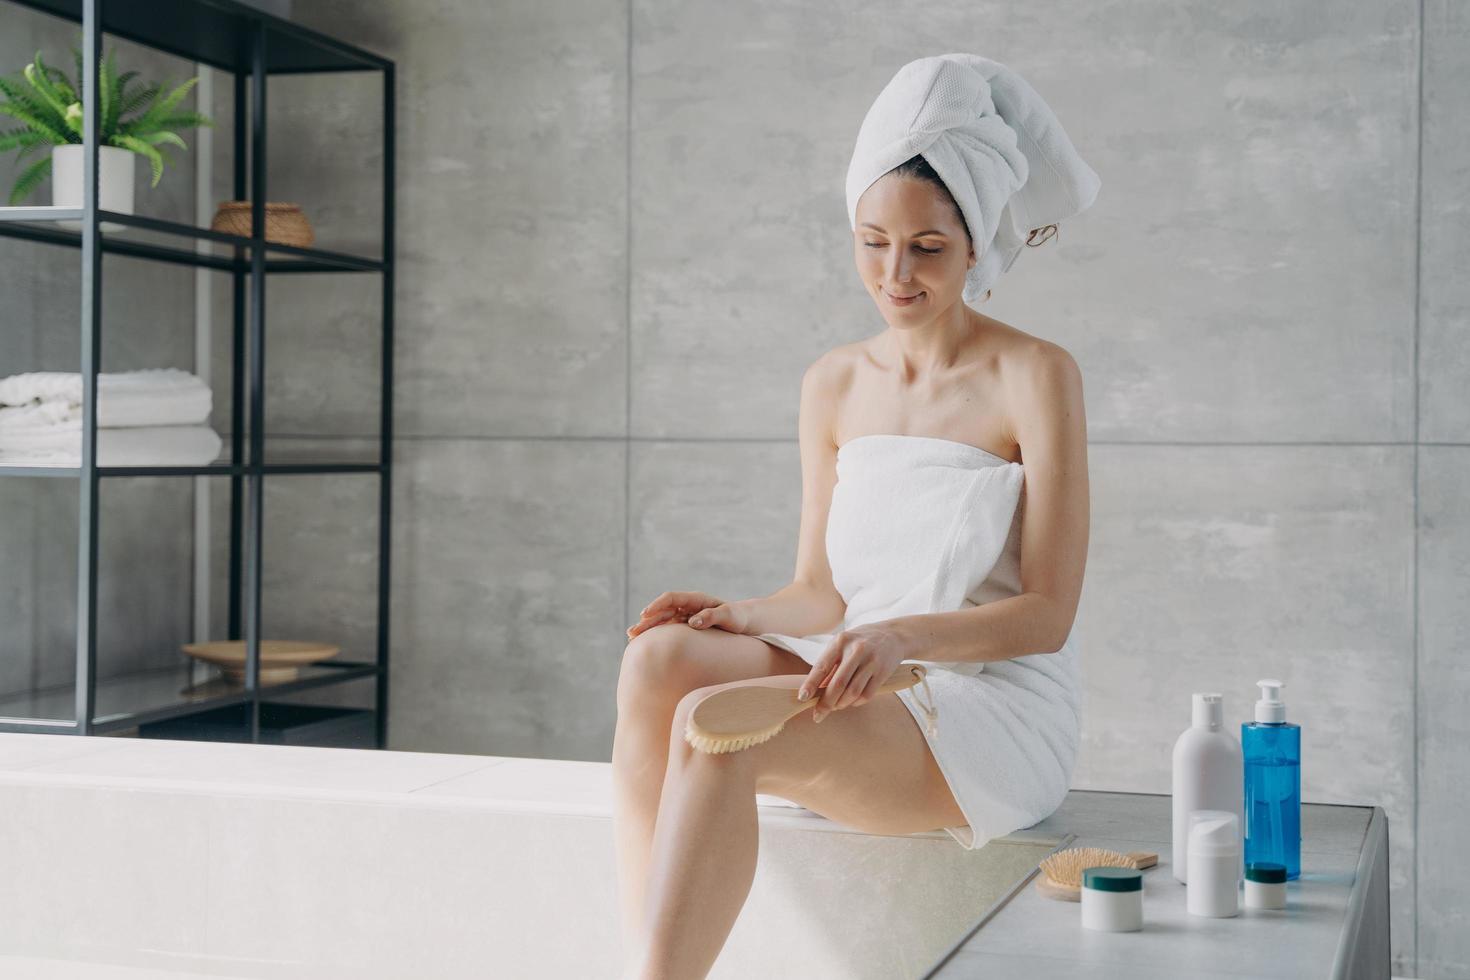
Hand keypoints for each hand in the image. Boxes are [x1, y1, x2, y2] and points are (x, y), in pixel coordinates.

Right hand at [625, 591, 750, 638]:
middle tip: (632, 632)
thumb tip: (692, 622)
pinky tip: (646, 642)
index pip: (671, 598)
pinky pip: (668, 629)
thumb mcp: (729, 616)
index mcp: (696, 599)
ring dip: (648, 628)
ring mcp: (686, 616)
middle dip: (646, 620)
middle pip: (662, 610)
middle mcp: (688, 606)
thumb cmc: (738, 618)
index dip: (657, 605)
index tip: (645, 614)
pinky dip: (657, 634)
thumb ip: (712, 617)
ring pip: (662, 620)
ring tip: (631, 637)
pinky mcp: (687, 627)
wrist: (745, 623)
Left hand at [796, 621, 922, 721]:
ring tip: (836, 707)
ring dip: (841, 704)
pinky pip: (867, 694)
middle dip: (826, 703)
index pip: (822, 666)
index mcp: (840, 642)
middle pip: (838, 683)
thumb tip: (815, 691)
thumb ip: (829, 666)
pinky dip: (856, 702)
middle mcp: (856, 650)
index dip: (811, 684)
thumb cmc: (860, 642)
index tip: (802, 698)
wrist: (893, 636)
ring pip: (853, 692)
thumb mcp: (842, 646)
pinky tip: (852, 701)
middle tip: (818, 715)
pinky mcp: (883, 672)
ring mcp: (871, 661)